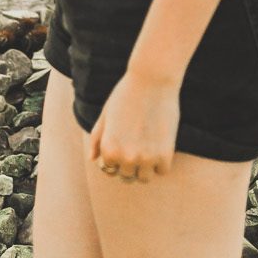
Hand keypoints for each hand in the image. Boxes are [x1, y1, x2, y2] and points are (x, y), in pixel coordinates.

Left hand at [87, 67, 180, 182]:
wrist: (152, 79)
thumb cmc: (126, 93)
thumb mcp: (106, 114)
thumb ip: (97, 138)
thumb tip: (93, 159)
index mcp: (108, 150)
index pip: (109, 169)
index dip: (116, 158)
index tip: (124, 143)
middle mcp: (125, 158)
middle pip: (127, 176)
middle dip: (130, 164)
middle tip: (137, 143)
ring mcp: (146, 158)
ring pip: (144, 178)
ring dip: (145, 166)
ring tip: (148, 146)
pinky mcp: (165, 155)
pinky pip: (162, 170)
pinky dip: (162, 161)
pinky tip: (160, 143)